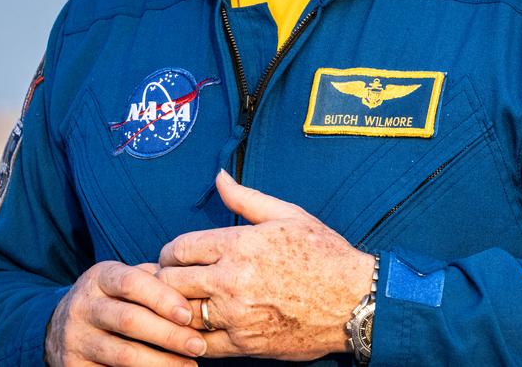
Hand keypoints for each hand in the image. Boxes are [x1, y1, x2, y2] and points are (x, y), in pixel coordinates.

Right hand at [44, 260, 206, 365]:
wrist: (60, 327)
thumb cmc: (110, 299)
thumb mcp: (123, 279)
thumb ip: (153, 279)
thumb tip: (191, 289)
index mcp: (99, 278)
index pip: (131, 283)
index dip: (162, 298)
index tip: (188, 314)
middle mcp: (83, 306)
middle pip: (129, 320)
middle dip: (169, 335)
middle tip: (197, 345)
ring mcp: (75, 338)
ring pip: (123, 354)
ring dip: (161, 362)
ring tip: (190, 366)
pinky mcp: (74, 366)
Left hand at [156, 170, 374, 359]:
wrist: (355, 301)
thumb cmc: (324, 254)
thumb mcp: (287, 214)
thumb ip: (245, 198)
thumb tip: (218, 177)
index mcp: (239, 244)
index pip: (179, 248)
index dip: (169, 253)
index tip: (173, 257)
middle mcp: (232, 279)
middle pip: (171, 281)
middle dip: (166, 279)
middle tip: (171, 281)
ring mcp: (236, 315)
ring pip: (182, 314)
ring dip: (176, 309)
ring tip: (180, 305)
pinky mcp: (245, 344)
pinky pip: (201, 344)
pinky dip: (192, 337)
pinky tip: (197, 329)